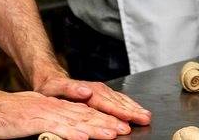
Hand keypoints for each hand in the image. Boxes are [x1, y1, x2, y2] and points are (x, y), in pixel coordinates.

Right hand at [0, 90, 128, 139]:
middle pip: (85, 115)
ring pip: (75, 120)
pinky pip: (55, 127)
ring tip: (114, 134)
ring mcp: (44, 112)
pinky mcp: (32, 120)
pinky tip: (83, 138)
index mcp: (53, 106)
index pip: (83, 112)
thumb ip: (50, 121)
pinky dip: (70, 133)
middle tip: (127, 129)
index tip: (121, 126)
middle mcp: (53, 106)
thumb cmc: (3, 116)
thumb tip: (66, 129)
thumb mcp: (32, 116)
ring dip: (96, 128)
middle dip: (107, 123)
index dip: (103, 119)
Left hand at [36, 76, 151, 125]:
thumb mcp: (55, 88)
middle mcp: (96, 90)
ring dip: (134, 108)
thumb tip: (86, 91)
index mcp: (86, 91)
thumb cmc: (51, 88)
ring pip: (120, 100)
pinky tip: (137, 110)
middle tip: (145, 119)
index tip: (128, 119)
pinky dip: (130, 104)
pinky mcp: (103, 93)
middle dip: (132, 111)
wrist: (51, 79)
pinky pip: (119, 98)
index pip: (105, 103)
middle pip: (117, 102)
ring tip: (146, 116)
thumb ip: (70, 89)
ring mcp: (101, 91)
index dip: (118, 112)